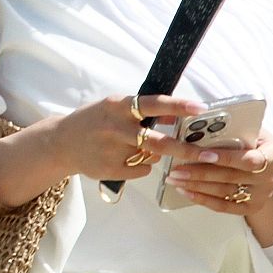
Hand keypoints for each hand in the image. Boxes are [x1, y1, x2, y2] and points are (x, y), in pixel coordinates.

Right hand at [43, 94, 209, 181]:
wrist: (61, 142)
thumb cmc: (93, 121)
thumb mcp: (115, 109)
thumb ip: (142, 112)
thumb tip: (177, 116)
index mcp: (118, 107)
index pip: (153, 104)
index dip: (178, 106)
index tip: (201, 107)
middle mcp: (116, 128)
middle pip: (159, 141)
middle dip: (188, 150)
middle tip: (211, 156)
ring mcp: (113, 151)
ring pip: (151, 156)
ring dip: (158, 154)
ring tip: (158, 151)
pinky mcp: (111, 169)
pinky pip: (141, 169)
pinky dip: (141, 164)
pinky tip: (124, 157)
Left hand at [164, 129, 272, 228]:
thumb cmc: (258, 143)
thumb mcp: (254, 130)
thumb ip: (235, 129)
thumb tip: (201, 121)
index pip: (249, 159)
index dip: (225, 158)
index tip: (202, 154)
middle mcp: (270, 179)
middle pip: (231, 177)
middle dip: (200, 173)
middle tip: (176, 168)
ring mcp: (260, 196)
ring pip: (224, 192)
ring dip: (196, 186)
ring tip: (174, 178)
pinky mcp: (250, 208)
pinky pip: (223, 206)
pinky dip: (202, 199)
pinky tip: (185, 191)